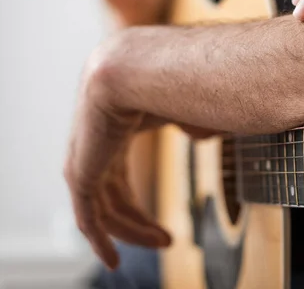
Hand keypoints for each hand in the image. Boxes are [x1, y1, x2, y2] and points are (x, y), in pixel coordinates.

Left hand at [64, 39, 217, 268]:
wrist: (145, 66)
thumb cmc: (178, 75)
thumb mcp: (189, 103)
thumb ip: (191, 119)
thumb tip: (200, 134)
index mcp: (118, 115)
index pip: (121, 165)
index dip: (138, 192)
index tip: (159, 209)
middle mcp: (98, 134)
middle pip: (113, 188)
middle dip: (139, 216)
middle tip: (167, 238)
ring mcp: (86, 152)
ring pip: (104, 204)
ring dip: (133, 230)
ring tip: (164, 243)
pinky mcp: (80, 170)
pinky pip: (88, 215)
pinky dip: (101, 239)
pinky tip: (113, 260)